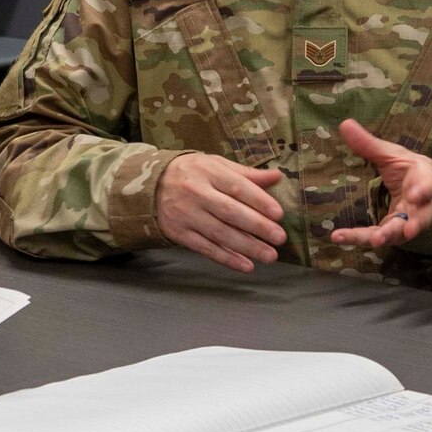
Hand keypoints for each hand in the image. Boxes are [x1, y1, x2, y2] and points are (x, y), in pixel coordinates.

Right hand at [154, 152, 287, 272]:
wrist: (151, 185)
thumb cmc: (192, 174)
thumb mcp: (216, 166)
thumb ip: (246, 174)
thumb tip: (277, 177)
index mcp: (208, 172)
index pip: (237, 187)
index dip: (259, 201)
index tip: (278, 214)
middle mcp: (196, 193)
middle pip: (229, 212)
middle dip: (257, 226)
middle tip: (280, 238)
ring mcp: (186, 215)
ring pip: (220, 233)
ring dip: (247, 247)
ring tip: (269, 256)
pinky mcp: (179, 233)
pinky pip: (205, 248)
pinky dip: (227, 258)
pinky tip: (246, 265)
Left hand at [328, 119, 431, 248]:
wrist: (418, 186)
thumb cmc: (406, 168)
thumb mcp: (391, 154)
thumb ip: (369, 144)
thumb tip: (344, 124)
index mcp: (424, 180)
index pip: (427, 186)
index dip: (423, 191)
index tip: (415, 194)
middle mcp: (421, 206)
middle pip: (417, 219)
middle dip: (409, 225)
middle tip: (402, 230)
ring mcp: (408, 222)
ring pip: (398, 233)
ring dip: (384, 237)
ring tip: (373, 241)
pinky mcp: (394, 232)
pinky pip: (379, 237)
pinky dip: (361, 239)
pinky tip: (342, 238)